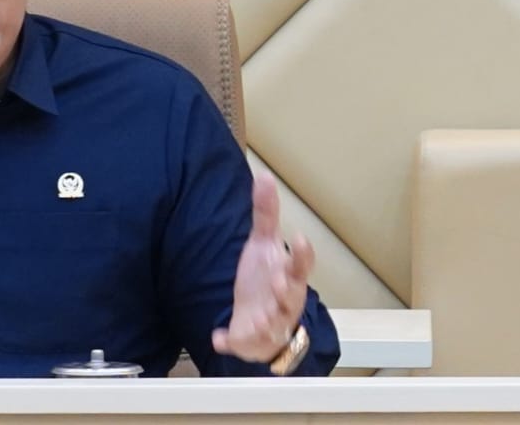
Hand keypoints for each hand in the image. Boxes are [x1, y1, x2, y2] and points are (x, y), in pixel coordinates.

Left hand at [211, 172, 313, 363]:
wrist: (262, 322)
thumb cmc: (267, 278)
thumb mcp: (262, 244)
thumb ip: (265, 214)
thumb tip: (264, 175)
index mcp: (288, 275)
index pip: (301, 264)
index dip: (302, 254)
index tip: (299, 238)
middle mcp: (285, 300)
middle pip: (292, 296)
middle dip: (288, 291)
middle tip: (280, 282)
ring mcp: (270, 323)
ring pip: (273, 324)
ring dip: (267, 320)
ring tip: (261, 316)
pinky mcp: (251, 340)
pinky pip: (242, 343)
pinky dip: (230, 340)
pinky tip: (218, 337)